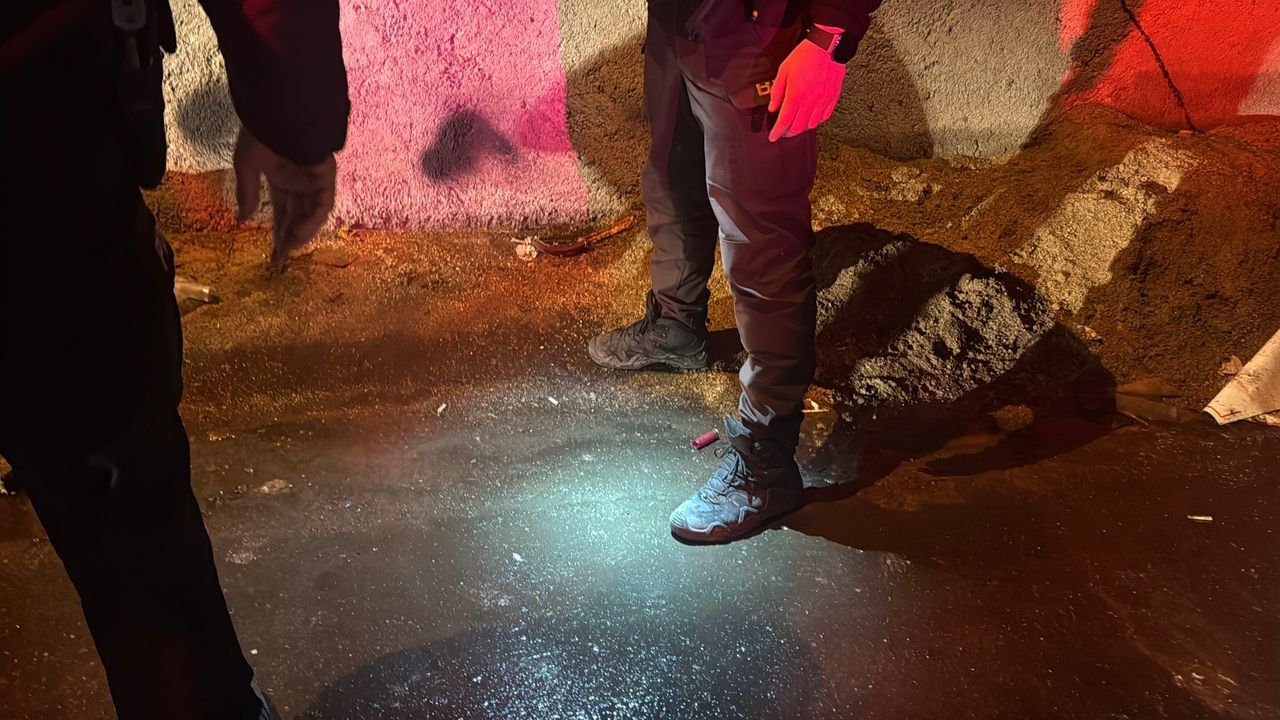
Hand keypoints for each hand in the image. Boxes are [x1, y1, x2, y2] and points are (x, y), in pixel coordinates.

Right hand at [233, 127, 336, 270]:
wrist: (275, 109)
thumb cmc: (260, 130)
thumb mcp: (246, 164)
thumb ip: (247, 192)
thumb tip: (243, 219)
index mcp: (282, 178)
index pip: (282, 213)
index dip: (277, 234)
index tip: (273, 254)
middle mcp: (300, 182)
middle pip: (297, 218)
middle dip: (289, 240)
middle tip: (280, 260)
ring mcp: (314, 179)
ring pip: (312, 214)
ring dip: (301, 233)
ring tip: (288, 249)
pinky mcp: (325, 175)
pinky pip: (323, 203)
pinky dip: (313, 218)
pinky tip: (299, 231)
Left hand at [767, 35, 847, 142]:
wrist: (827, 46)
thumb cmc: (805, 55)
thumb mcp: (783, 71)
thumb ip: (777, 91)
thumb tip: (773, 107)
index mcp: (796, 95)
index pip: (784, 121)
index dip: (777, 132)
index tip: (773, 137)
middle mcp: (810, 102)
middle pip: (797, 128)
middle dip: (787, 133)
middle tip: (782, 131)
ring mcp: (823, 101)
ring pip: (811, 125)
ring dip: (801, 128)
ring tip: (795, 124)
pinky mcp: (833, 98)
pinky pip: (824, 117)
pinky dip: (816, 121)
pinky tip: (811, 118)